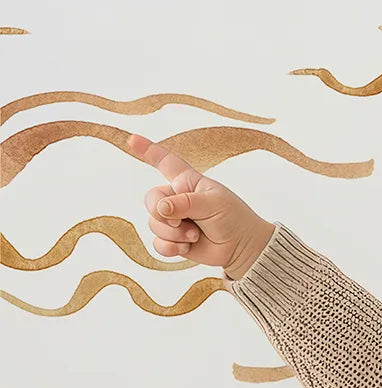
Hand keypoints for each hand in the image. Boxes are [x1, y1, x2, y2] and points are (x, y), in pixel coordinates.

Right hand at [123, 133, 273, 278]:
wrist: (242, 247)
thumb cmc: (233, 218)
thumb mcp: (212, 203)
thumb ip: (184, 203)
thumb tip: (160, 209)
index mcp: (187, 182)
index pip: (165, 161)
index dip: (148, 149)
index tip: (132, 139)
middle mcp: (177, 198)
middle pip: (151, 199)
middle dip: (162, 213)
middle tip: (182, 222)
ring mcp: (174, 219)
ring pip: (153, 223)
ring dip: (174, 233)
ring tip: (195, 235)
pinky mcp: (174, 239)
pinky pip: (157, 243)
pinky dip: (170, 247)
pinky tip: (186, 247)